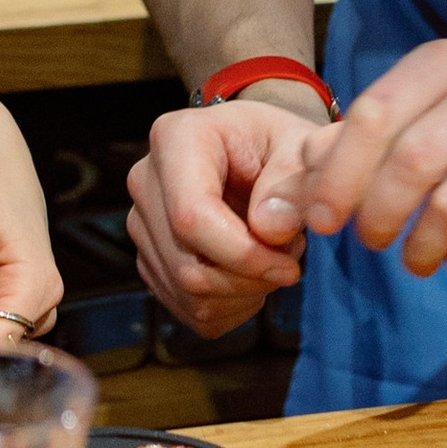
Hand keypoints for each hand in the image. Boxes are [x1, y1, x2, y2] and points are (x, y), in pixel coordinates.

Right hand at [127, 87, 320, 337]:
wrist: (260, 156)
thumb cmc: (280, 147)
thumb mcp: (304, 147)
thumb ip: (299, 180)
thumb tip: (270, 229)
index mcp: (176, 138)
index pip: (192, 216)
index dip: (243, 254)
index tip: (289, 264)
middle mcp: (146, 181)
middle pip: (188, 266)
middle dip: (250, 279)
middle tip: (289, 258)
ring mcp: (142, 224)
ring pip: (188, 294)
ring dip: (244, 294)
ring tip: (272, 258)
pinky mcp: (150, 260)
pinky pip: (188, 310)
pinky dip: (231, 307)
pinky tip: (251, 276)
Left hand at [289, 39, 446, 282]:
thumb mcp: (414, 117)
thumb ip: (344, 146)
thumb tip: (285, 194)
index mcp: (445, 64)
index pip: (376, 113)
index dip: (337, 174)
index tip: (322, 221)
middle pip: (412, 161)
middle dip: (376, 215)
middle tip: (371, 240)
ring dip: (419, 248)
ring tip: (413, 258)